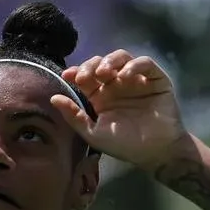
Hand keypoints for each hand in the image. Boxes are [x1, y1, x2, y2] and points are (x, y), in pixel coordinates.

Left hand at [50, 50, 185, 169]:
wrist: (156, 152)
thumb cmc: (124, 144)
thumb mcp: (94, 133)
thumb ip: (74, 116)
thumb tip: (53, 98)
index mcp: (100, 95)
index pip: (86, 75)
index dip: (76, 71)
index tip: (69, 76)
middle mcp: (117, 84)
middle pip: (101, 63)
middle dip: (90, 65)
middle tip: (86, 76)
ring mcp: (136, 79)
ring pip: (121, 57)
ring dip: (110, 60)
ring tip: (105, 73)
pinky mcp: (156, 78)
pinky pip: (145, 63)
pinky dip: (134, 65)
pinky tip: (125, 76)